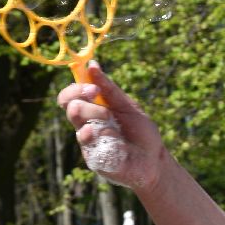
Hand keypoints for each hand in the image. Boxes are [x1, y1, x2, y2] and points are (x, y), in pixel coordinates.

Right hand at [56, 62, 166, 192]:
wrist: (154, 160)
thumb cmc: (141, 132)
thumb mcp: (128, 107)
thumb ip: (109, 89)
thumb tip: (92, 64)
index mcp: (92, 110)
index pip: (70, 97)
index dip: (76, 89)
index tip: (92, 89)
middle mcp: (86, 126)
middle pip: (71, 109)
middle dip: (89, 106)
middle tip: (107, 112)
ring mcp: (89, 144)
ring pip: (80, 129)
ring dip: (99, 124)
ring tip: (116, 130)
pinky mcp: (94, 160)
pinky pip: (91, 148)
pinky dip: (104, 142)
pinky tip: (115, 144)